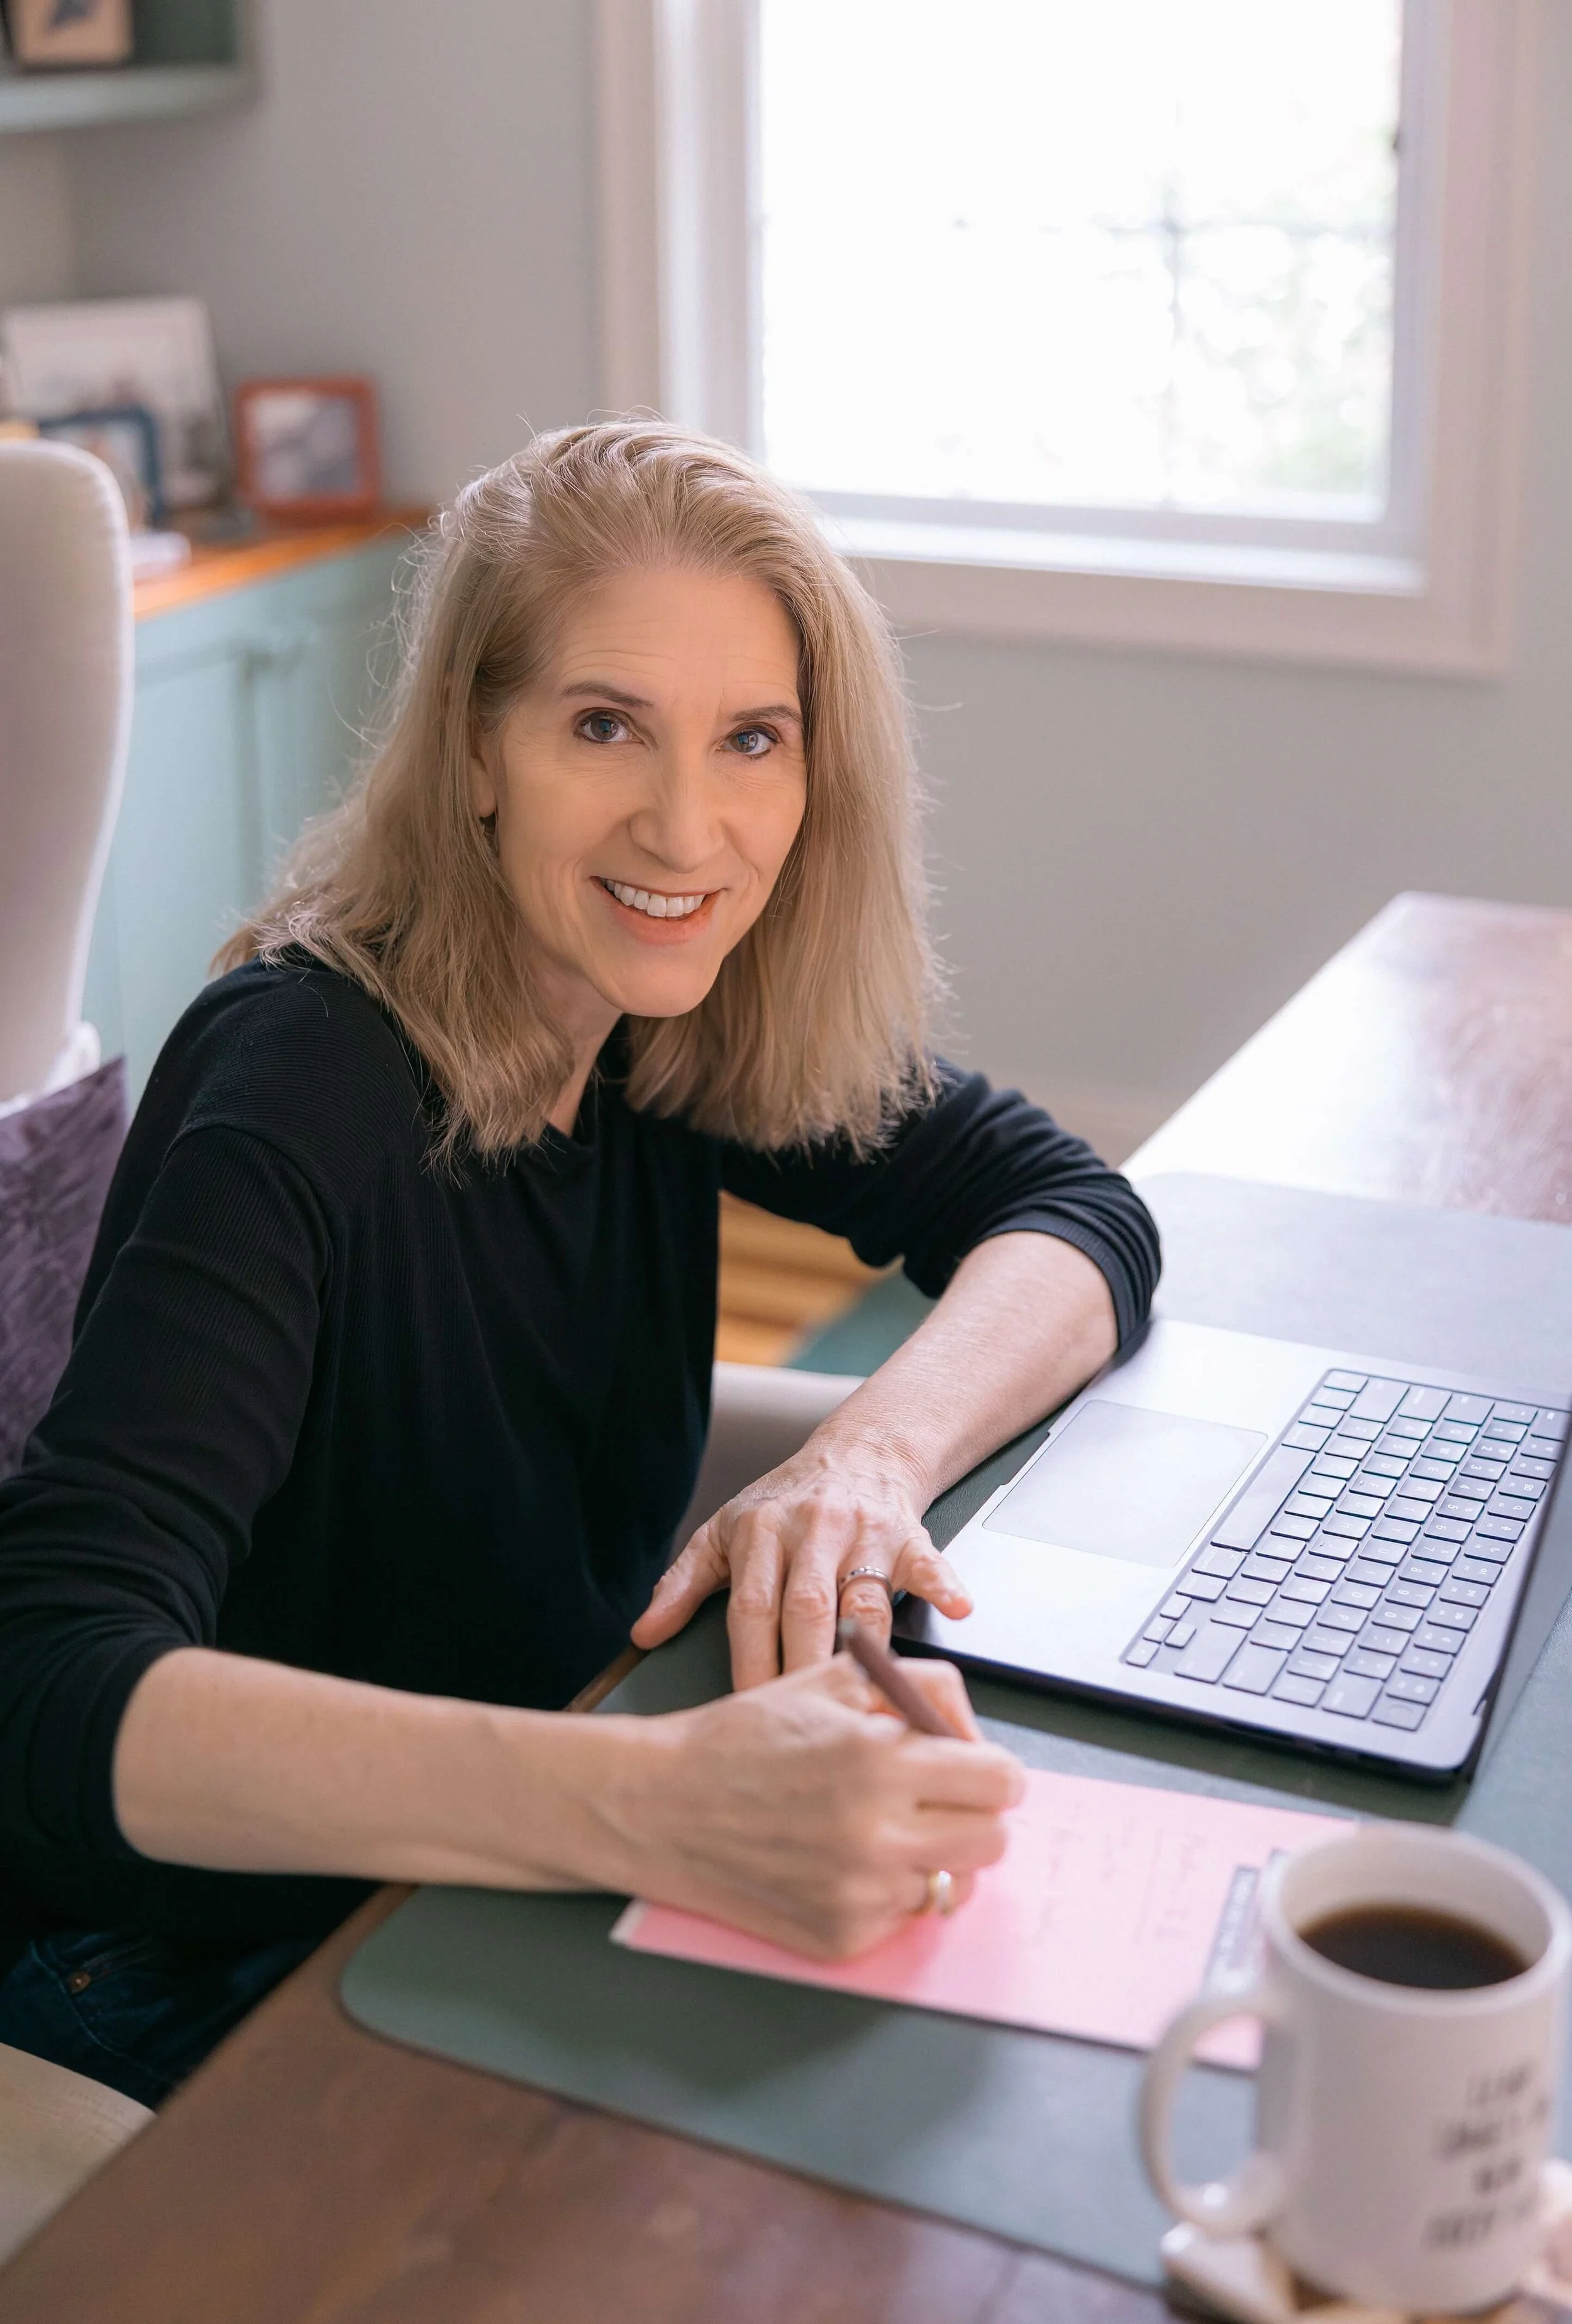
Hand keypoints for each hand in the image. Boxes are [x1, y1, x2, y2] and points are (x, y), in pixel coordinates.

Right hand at [606, 1652, 1023, 1957]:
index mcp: (880, 1760)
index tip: (969, 1768)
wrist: (659, 1806)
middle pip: (993, 1842)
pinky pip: (904, 1919)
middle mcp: (876, 1834)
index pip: (1001, 1781)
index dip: (989, 1769)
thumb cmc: (743, 1738)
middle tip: (933, 1800)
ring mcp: (859, 1895)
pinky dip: (887, 1893)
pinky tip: (842, 1863)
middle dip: (972, 1815)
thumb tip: (971, 1734)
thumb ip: (920, 1688)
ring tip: (880, 1829)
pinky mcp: (841, 1939)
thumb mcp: (832, 1679)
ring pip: (954, 1886)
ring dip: (933, 1857)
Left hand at [631, 1430, 974, 1686]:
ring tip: (865, 1703)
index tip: (748, 1713)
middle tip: (803, 1726)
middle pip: (807, 1608)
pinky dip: (944, 1584)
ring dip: (864, 1649)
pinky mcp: (908, 1535)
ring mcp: (863, 1532)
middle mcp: (811, 1530)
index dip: (751, 1662)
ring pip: (864, 1598)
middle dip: (803, 1667)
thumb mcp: (722, 1534)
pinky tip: (957, 1608)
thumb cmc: (782, 1508)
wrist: (855, 1454)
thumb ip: (682, 1584)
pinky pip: (929, 1562)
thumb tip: (642, 1635)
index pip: (751, 1608)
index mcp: (759, 1533)